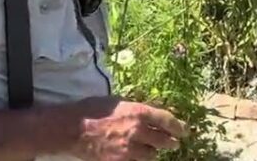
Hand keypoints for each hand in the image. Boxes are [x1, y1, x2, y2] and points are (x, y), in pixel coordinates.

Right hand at [72, 96, 188, 160]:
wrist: (71, 129)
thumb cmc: (93, 110)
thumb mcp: (118, 102)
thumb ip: (137, 109)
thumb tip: (152, 114)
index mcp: (138, 112)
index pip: (167, 121)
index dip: (179, 127)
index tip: (185, 130)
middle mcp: (137, 131)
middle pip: (164, 141)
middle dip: (171, 142)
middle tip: (174, 143)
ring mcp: (128, 149)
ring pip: (152, 155)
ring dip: (153, 152)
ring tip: (152, 150)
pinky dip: (139, 160)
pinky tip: (136, 157)